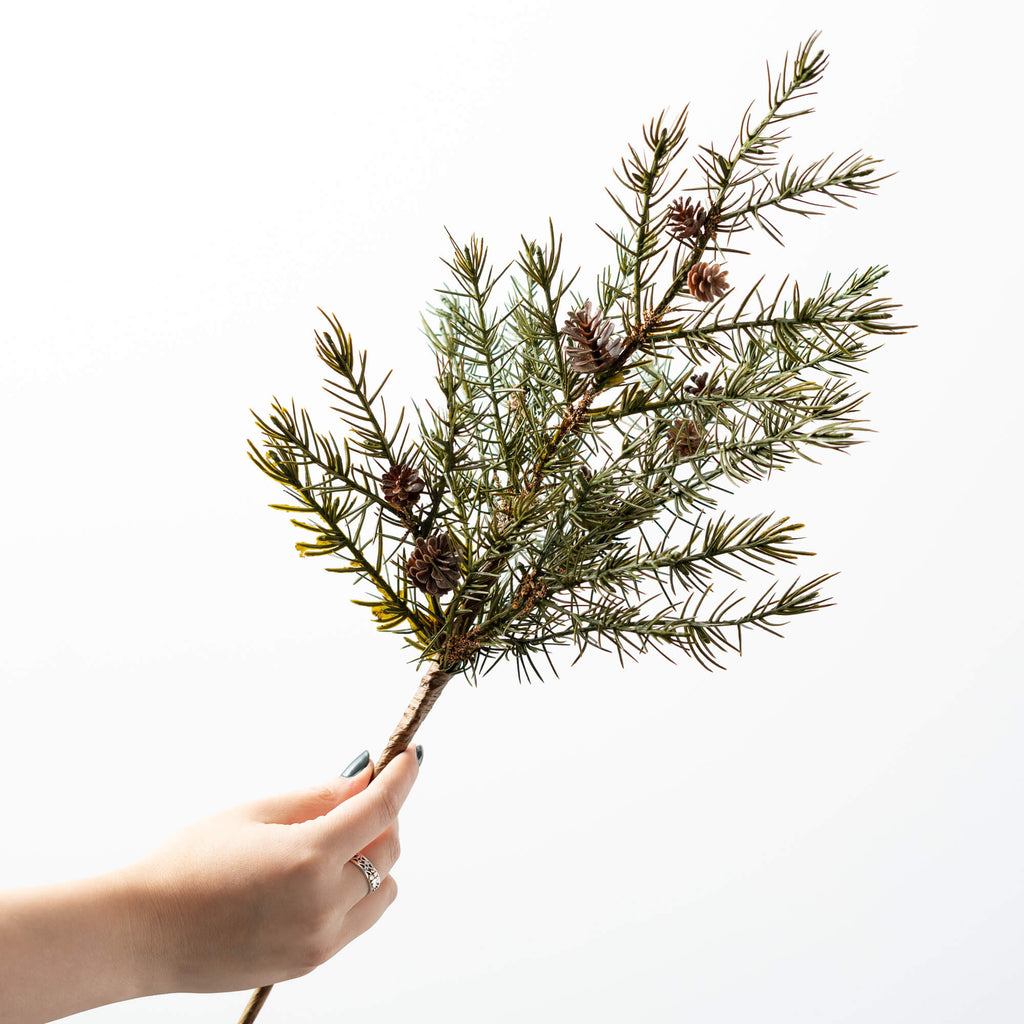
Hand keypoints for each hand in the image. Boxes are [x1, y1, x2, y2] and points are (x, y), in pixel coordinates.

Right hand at [124, 744, 419, 994]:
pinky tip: (320, 875)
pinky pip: (358, 921)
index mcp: (309, 859)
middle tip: (361, 796)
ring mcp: (319, 941)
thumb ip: (318, 798)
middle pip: (389, 851)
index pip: (380, 810)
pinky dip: (357, 892)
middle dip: (384, 817)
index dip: (401, 778)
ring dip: (374, 859)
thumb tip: (363, 780)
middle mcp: (323, 905)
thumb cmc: (188, 864)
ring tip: (336, 840)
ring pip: (382, 890)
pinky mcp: (309, 964)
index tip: (410, 756)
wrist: (142, 932)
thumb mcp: (255, 813)